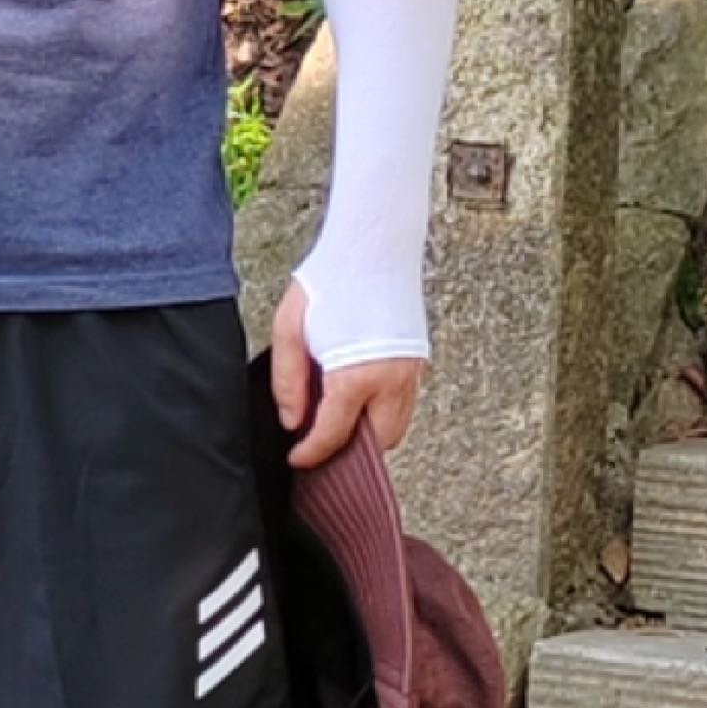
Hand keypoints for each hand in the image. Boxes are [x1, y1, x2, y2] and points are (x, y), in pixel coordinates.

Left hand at [269, 275, 423, 469]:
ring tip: (336, 423)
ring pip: (396, 428)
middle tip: (317, 444)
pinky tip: (357, 402)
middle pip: (375, 443)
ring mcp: (410, 373)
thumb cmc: (330, 282)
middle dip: (347, 451)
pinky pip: (404, 406)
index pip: (333, 435)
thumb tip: (293, 419)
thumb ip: (288, 380)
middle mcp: (391, 382)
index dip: (311, 454)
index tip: (297, 460)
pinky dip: (383, 414)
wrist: (374, 247)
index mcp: (356, 377)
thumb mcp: (289, 329)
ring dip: (369, 434)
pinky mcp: (418, 362)